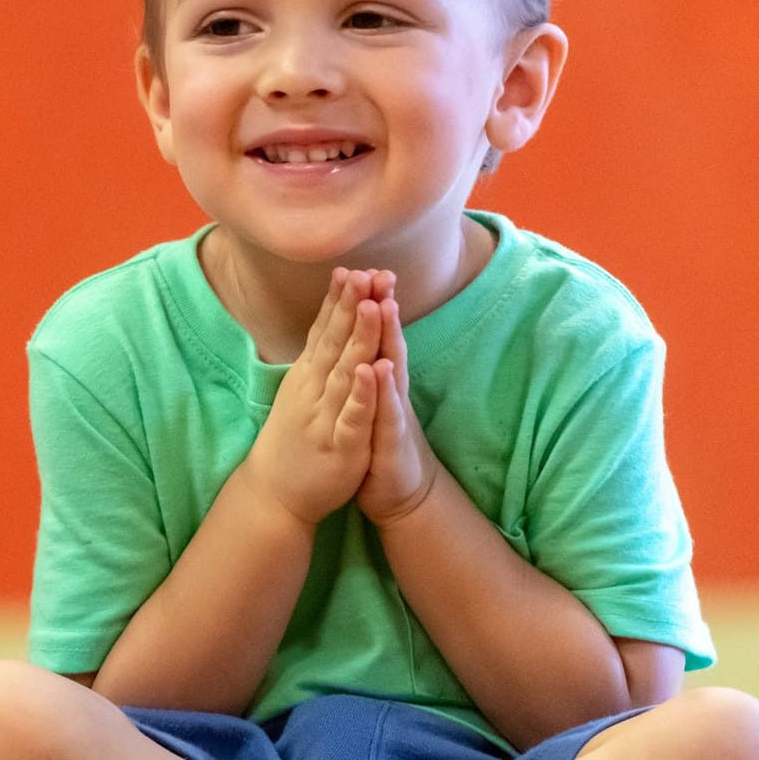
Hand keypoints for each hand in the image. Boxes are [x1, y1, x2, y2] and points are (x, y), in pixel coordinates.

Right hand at [241, 268, 382, 526]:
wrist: (274, 493)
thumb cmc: (293, 439)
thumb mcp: (301, 392)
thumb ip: (315, 360)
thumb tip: (325, 325)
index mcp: (309, 376)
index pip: (325, 331)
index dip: (339, 301)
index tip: (351, 268)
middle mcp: (314, 389)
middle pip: (336, 342)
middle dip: (351, 307)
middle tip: (363, 272)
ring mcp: (326, 415)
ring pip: (345, 371)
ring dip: (358, 338)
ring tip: (370, 306)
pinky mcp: (340, 445)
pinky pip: (352, 416)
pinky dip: (360, 393)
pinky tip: (368, 372)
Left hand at [355, 273, 439, 524]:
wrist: (399, 491)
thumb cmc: (379, 440)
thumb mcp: (369, 399)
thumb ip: (367, 365)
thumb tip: (361, 333)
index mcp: (378, 378)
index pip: (372, 335)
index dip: (367, 304)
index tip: (360, 267)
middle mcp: (389, 389)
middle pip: (386, 342)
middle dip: (382, 308)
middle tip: (379, 272)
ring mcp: (393, 412)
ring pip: (391, 370)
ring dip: (388, 339)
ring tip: (385, 305)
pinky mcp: (391, 441)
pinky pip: (386, 412)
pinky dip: (383, 391)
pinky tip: (380, 369)